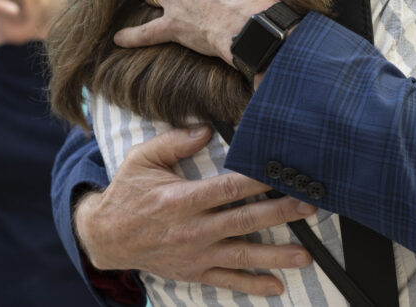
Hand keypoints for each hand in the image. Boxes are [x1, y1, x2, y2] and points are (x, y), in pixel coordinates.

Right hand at [74, 126, 315, 295]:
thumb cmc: (127, 193)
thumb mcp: (142, 159)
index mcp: (180, 200)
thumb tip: (207, 129)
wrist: (106, 237)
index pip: (227, 188)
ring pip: (242, 255)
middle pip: (244, 220)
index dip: (257, 180)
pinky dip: (252, 285)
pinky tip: (276, 286)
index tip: (283, 172)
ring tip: (305, 255)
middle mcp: (191, 230)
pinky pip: (227, 281)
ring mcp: (194, 254)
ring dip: (275, 255)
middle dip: (280, 213)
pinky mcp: (193, 272)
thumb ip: (174, 141)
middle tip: (309, 207)